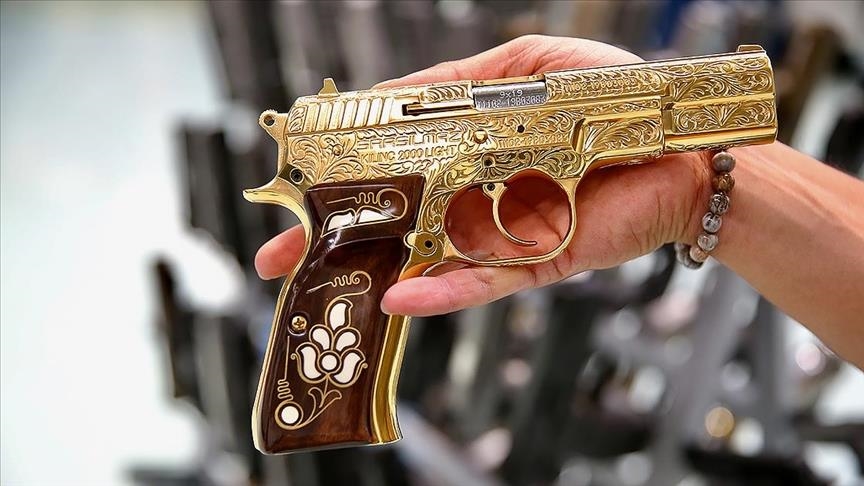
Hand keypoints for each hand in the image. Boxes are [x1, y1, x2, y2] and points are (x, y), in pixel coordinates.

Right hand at [255, 35, 710, 316]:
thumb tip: (392, 96)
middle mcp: (473, 195)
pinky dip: (442, 292)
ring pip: (425, 258)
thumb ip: (460, 80)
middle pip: (394, 221)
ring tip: (315, 281)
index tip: (293, 185)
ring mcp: (499, 233)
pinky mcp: (534, 262)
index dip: (342, 176)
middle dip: (334, 238)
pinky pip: (483, 281)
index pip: (391, 166)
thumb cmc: (611, 99)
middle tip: (279, 254)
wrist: (681, 145)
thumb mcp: (525, 66)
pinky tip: (398, 298)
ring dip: (369, 271)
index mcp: (465, 149)